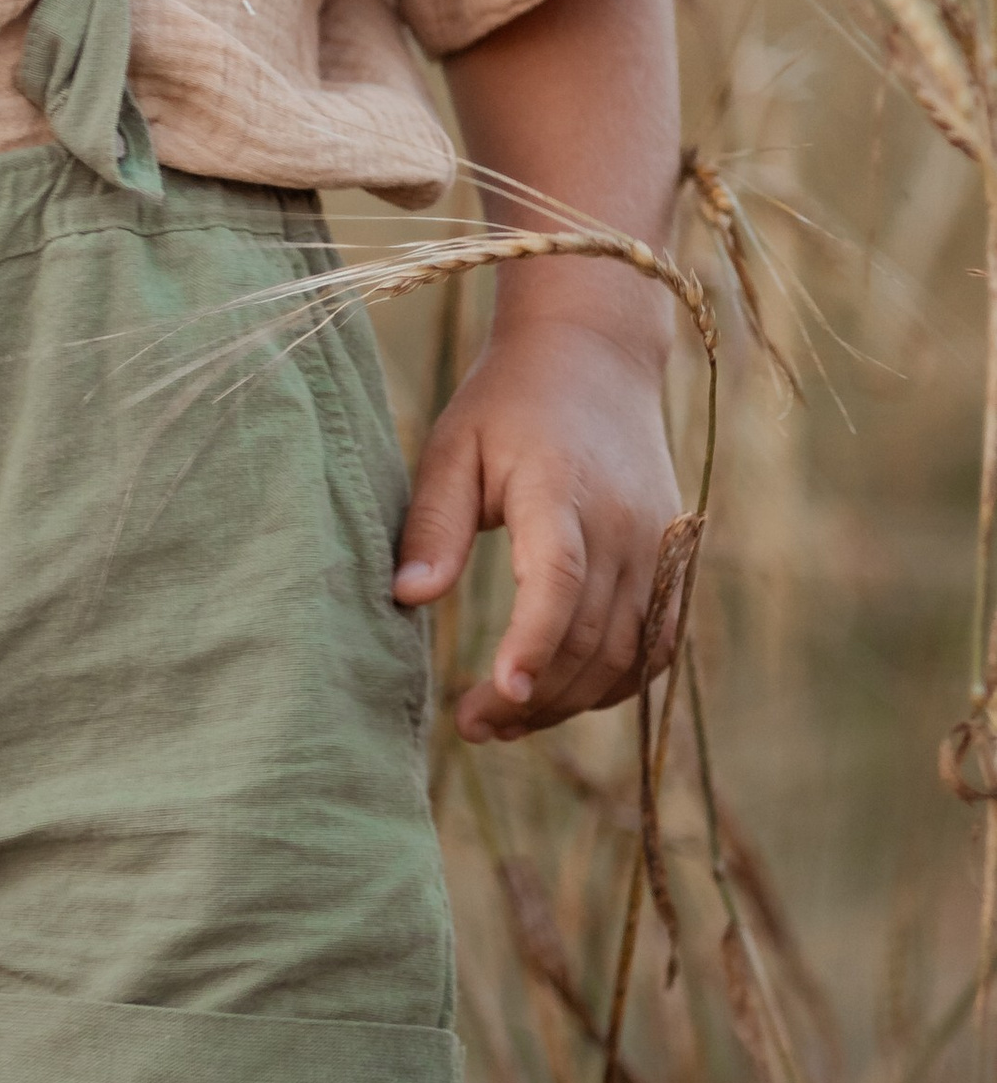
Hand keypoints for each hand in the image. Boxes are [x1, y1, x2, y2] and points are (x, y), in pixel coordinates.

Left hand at [392, 317, 682, 741]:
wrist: (596, 355)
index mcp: (562, 488)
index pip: (560, 578)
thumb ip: (433, 523)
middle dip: (533, 696)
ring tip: (504, 724)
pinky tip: (562, 697)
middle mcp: (624, 522)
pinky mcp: (673, 557)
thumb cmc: (508, 402)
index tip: (499, 693)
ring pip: (628, 652)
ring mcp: (658, 542)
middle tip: (471, 727)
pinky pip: (659, 641)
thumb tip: (408, 598)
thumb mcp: (454, 446)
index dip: (534, 641)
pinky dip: (618, 683)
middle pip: (592, 636)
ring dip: (570, 701)